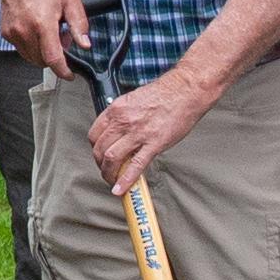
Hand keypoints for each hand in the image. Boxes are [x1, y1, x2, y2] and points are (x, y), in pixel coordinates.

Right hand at [0, 0, 91, 73]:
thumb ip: (79, 23)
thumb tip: (85, 44)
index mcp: (43, 23)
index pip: (53, 59)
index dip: (63, 71)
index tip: (69, 75)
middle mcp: (25, 31)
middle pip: (42, 61)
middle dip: (55, 56)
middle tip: (61, 37)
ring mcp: (13, 33)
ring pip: (31, 57)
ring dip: (42, 52)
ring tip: (48, 32)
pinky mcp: (6, 33)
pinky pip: (22, 49)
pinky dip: (31, 45)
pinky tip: (36, 29)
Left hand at [86, 64, 208, 193]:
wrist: (185, 91)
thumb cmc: (164, 93)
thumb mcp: (133, 100)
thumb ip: (123, 116)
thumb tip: (118, 132)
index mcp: (116, 109)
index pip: (94, 134)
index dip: (94, 148)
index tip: (99, 155)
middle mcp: (123, 121)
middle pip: (100, 149)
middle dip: (100, 164)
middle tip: (106, 170)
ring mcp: (138, 133)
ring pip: (112, 158)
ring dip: (108, 173)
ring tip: (111, 181)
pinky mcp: (154, 143)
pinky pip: (135, 166)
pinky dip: (125, 180)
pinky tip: (121, 189)